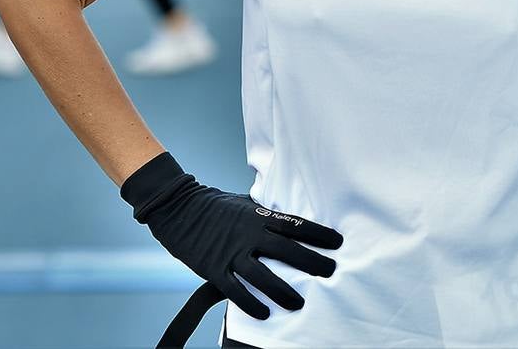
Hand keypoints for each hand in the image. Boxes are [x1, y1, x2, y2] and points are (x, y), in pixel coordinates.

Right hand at [121, 152, 342, 319]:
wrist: (178, 208)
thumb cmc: (216, 205)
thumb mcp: (245, 204)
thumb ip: (266, 214)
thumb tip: (290, 222)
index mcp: (258, 216)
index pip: (295, 224)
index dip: (319, 234)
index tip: (338, 242)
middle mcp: (248, 234)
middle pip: (287, 250)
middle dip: (311, 262)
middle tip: (331, 272)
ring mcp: (231, 253)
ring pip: (263, 276)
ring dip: (284, 291)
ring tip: (300, 303)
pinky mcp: (214, 269)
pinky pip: (236, 290)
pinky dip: (251, 304)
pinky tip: (266, 313)